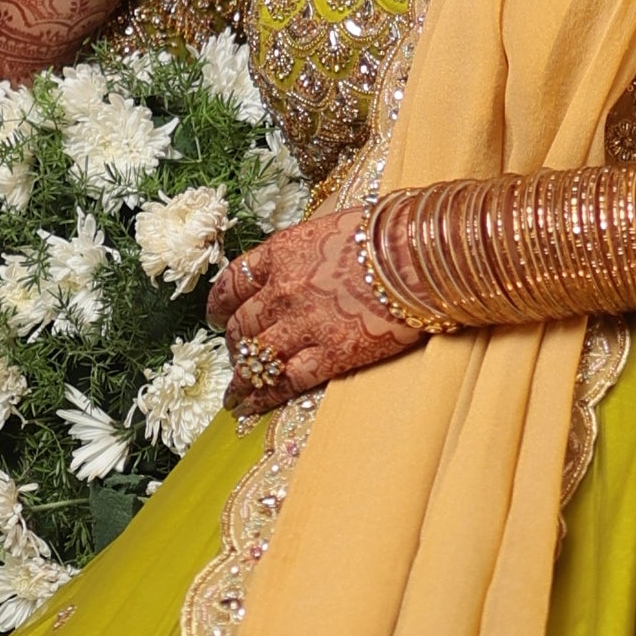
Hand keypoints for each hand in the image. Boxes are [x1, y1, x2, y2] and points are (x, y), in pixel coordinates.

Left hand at [208, 211, 423, 411]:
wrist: (418, 254)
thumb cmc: (386, 233)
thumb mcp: (331, 229)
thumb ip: (306, 254)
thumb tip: (302, 267)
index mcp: (281, 254)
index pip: (233, 284)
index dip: (219, 305)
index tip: (216, 317)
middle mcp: (281, 291)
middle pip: (240, 326)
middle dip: (234, 346)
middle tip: (236, 358)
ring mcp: (302, 325)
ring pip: (255, 358)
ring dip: (241, 378)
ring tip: (234, 395)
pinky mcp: (329, 354)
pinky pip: (284, 382)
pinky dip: (262, 397)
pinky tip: (251, 407)